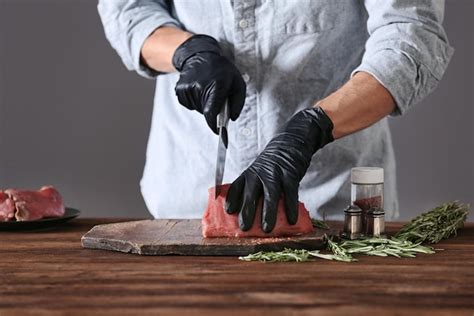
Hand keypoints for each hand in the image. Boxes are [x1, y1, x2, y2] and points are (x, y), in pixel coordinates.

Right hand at [172, 34, 245, 132]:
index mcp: (216, 86)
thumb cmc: (222, 70)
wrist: (200, 55)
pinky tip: (199, 89)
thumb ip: (237, 103)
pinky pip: (190, 105)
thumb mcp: (238, 83)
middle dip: (212, 109)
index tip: (218, 131)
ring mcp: (188, 88)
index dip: (214, 124)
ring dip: (204, 104)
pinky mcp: (180, 90)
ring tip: (207, 89)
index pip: (211, 112)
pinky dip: (196, 101)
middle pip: (206, 112)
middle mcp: (200, 87)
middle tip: (216, 96)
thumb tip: (232, 119)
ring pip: (198, 109)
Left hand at [224, 107, 333, 232]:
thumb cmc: (273, 164)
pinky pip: (290, 194)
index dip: (232, 199)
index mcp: (249, 173)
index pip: (237, 187)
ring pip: (270, 195)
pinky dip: (290, 208)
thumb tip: (247, 211)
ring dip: (268, 213)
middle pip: (251, 194)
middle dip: (247, 212)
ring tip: (266, 228)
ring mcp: (275, 174)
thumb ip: (253, 187)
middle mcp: (259, 173)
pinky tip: (291, 219)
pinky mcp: (290, 175)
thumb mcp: (258, 171)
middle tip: (244, 227)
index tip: (229, 211)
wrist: (291, 143)